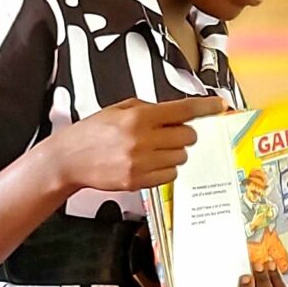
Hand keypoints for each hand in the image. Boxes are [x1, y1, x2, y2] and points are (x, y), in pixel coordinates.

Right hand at [40, 95, 233, 193]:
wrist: (69, 159)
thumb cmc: (93, 132)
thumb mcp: (119, 109)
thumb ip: (149, 109)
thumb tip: (177, 113)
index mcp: (138, 117)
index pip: (182, 110)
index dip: (205, 107)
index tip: (218, 106)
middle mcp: (142, 139)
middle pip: (188, 137)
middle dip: (184, 134)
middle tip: (170, 134)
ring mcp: (141, 162)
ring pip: (180, 157)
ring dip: (173, 153)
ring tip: (153, 150)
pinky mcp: (138, 181)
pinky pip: (170, 176)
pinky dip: (165, 170)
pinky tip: (149, 164)